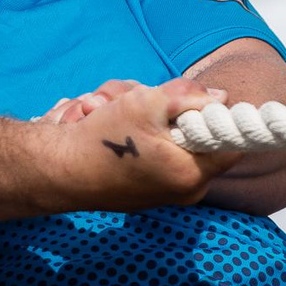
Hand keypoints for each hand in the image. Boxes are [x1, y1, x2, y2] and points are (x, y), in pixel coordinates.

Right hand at [59, 77, 240, 209]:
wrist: (54, 170)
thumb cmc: (101, 139)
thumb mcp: (146, 103)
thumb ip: (188, 97)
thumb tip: (219, 98)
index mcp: (191, 174)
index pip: (230, 143)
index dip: (216, 116)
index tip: (196, 99)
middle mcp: (181, 188)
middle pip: (192, 132)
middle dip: (162, 106)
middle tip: (136, 99)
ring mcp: (160, 188)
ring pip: (164, 132)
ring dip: (136, 111)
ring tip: (105, 111)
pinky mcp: (140, 184)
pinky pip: (146, 146)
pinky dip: (126, 128)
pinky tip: (99, 123)